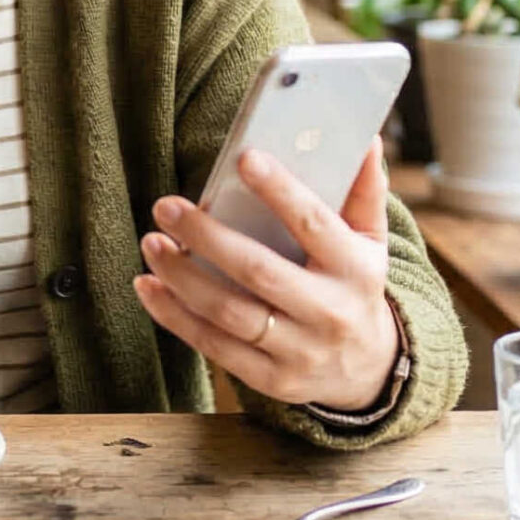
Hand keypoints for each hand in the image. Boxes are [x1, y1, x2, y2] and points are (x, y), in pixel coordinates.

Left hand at [133, 142, 399, 411]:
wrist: (365, 370)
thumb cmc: (355, 287)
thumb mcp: (370, 242)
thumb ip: (364, 192)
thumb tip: (366, 141)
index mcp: (356, 271)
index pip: (314, 224)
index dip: (280, 190)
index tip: (244, 158)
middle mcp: (328, 313)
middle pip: (258, 272)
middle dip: (207, 237)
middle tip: (167, 206)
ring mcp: (297, 352)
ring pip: (228, 313)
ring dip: (181, 277)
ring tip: (152, 241)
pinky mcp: (268, 378)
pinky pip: (213, 346)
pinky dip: (174, 316)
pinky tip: (149, 285)